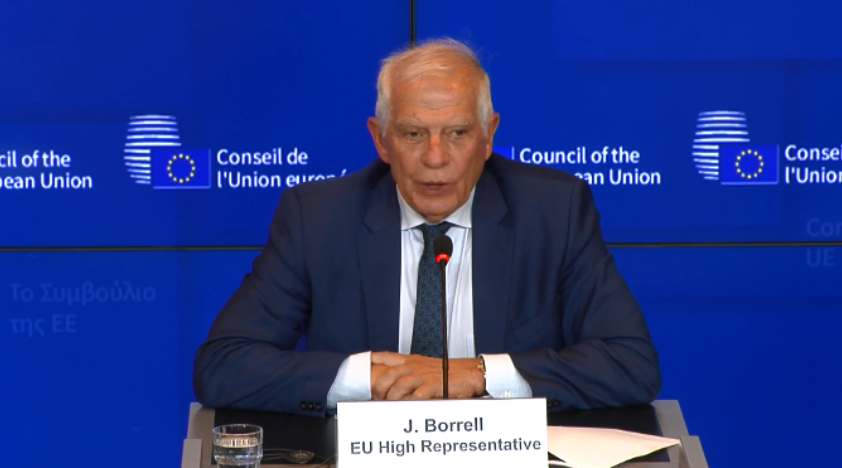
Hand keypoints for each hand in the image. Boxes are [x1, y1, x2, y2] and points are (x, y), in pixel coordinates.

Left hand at [369, 351, 484, 400]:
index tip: (362, 365)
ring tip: (391, 407)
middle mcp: (414, 366)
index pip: (386, 356)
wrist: (469, 373)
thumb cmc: (447, 372)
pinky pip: (416, 396)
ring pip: (399, 386)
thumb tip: (392, 385)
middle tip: (377, 399)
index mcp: (410, 361)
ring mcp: (423, 375)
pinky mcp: (433, 385)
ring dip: (392, 399)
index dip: (372, 360)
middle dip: (379, 388)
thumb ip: (409, 373)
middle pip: (388, 374)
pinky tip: (408, 408)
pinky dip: (409, 403)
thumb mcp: (424, 367)